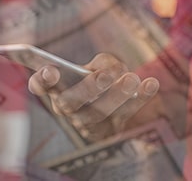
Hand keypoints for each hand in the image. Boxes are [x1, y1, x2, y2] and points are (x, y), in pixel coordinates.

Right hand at [28, 53, 158, 140]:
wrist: (105, 114)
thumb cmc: (95, 81)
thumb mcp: (95, 66)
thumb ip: (102, 62)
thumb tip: (116, 70)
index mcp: (55, 89)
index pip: (40, 85)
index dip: (42, 80)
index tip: (50, 70)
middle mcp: (67, 108)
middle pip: (71, 103)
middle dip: (89, 88)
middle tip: (104, 75)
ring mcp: (88, 122)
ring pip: (100, 111)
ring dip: (117, 94)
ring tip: (132, 79)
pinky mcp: (111, 129)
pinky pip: (126, 113)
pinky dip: (140, 98)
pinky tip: (151, 83)